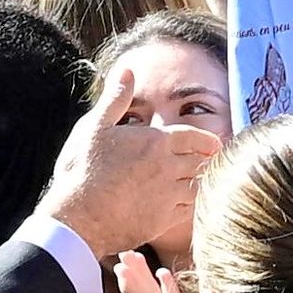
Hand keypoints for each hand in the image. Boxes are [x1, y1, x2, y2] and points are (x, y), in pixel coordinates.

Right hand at [38, 68, 222, 257]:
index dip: (207, 139)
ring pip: (199, 187)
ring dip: (203, 182)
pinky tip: (190, 204)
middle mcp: (168, 168)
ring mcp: (168, 196)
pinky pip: (189, 211)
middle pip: (201, 162)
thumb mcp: (95, 126)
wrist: (78, 218)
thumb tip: (128, 70)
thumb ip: (116, 98)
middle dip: (209, 160)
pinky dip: (193, 205)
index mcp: (156, 141)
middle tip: (215, 162)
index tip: (215, 143)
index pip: (194, 136)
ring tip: (206, 181)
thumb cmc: (82, 170)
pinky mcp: (163, 221)